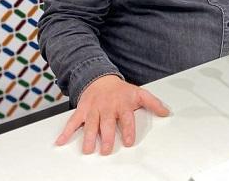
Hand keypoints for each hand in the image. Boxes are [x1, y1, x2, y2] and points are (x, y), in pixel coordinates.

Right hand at [55, 75, 169, 154]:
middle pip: (107, 123)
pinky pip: (73, 121)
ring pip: (91, 124)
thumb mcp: (139, 93)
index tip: (129, 141)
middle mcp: (107, 107)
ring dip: (89, 137)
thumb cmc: (120, 91)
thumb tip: (166, 112)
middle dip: (107, 137)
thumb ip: (153, 103)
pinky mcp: (82, 110)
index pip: (127, 118)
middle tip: (107, 149)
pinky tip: (61, 141)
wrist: (100, 78)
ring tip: (89, 149)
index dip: (128, 130)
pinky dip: (66, 131)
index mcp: (122, 104)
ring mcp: (94, 109)